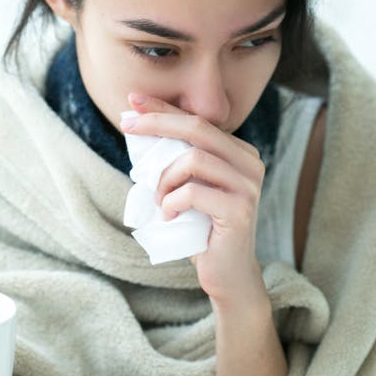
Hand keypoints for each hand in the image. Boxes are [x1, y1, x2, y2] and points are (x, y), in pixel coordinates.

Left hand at [121, 93, 267, 308]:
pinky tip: (168, 216)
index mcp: (238, 152)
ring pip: (194, 159)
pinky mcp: (240, 210)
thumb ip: (176, 159)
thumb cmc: (202, 229)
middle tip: (125, 127)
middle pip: (197, 128)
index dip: (163, 108)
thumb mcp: (188, 187)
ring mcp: (248, 186)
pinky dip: (170, 203)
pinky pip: (192, 193)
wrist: (227, 274)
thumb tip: (137, 125)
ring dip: (164, 179)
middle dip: (156, 123)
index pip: (197, 120)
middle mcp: (249, 162)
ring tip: (158, 200)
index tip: (132, 100)